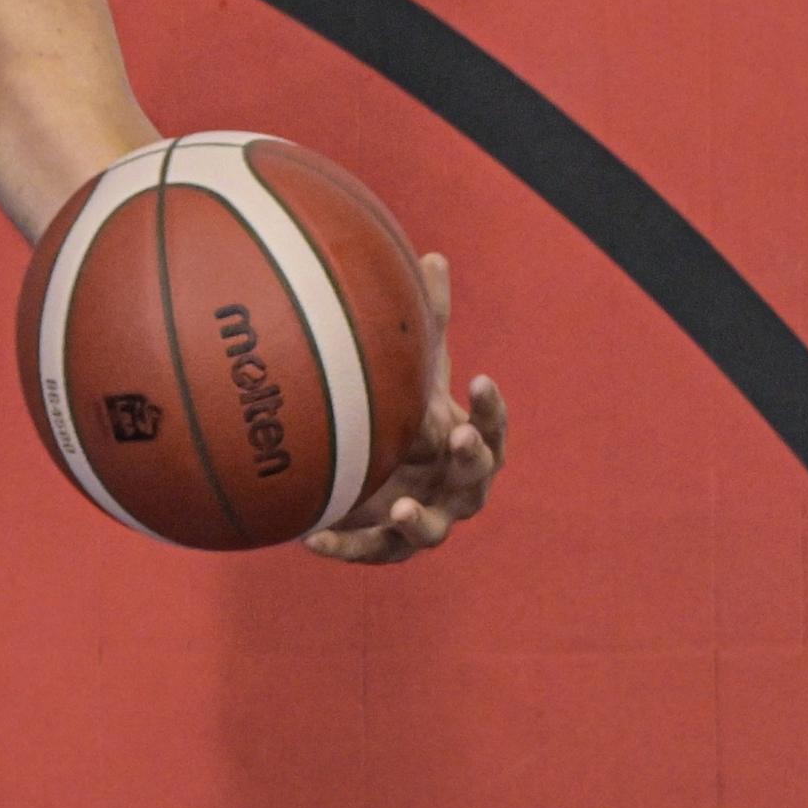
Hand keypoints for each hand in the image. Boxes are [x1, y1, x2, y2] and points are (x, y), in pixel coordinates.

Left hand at [307, 252, 508, 563]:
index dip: (492, 409)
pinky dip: (346, 548)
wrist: (373, 469)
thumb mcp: (414, 369)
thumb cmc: (404, 413)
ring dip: (423, 519)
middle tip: (459, 438)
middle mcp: (455, 486)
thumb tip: (432, 255)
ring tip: (406, 506)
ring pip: (434, 530)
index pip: (495, 428)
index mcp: (468, 443)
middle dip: (473, 459)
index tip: (480, 379)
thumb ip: (426, 320)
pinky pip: (373, 552)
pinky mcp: (387, 542)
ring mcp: (425, 517)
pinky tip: (312, 539)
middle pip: (478, 479)